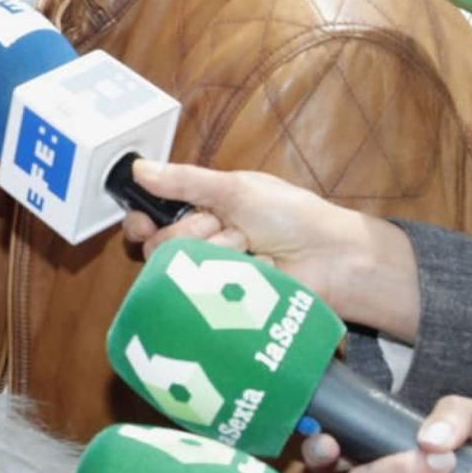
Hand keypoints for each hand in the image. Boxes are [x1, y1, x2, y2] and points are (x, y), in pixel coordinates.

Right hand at [117, 160, 417, 335]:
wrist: (333, 259)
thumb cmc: (291, 216)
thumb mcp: (235, 188)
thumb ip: (184, 180)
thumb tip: (138, 169)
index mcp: (200, 209)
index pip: (150, 217)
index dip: (141, 220)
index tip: (144, 221)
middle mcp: (200, 243)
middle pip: (159, 244)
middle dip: (190, 232)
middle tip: (224, 227)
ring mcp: (211, 275)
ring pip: (178, 268)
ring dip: (213, 253)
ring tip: (246, 249)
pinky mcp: (222, 303)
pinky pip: (201, 292)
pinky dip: (225, 278)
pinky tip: (250, 273)